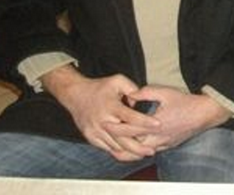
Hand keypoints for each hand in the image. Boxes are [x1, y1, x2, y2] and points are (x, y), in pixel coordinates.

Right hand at [40, 65, 157, 160]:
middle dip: (138, 147)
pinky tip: (129, 153)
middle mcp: (103, 120)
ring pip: (115, 146)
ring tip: (143, 153)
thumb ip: (132, 88)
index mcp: (111, 106)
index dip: (145, 122)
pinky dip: (118, 152)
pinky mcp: (91, 137)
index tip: (158, 124)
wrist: (75, 95)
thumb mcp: (117, 80)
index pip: (131, 117)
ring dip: (130, 151)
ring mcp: (95, 131)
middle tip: (152, 150)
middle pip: (123, 138)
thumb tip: (140, 102)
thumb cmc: (100, 87)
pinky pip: (106, 148)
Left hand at [109, 85, 230, 151]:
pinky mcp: (168, 145)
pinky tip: (135, 147)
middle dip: (118, 142)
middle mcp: (158, 137)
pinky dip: (141, 151)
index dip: (116, 126)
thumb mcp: (164, 92)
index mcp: (155, 123)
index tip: (105, 122)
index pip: (130, 128)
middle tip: (106, 138)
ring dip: (128, 150)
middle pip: (132, 145)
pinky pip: (151, 151)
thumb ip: (145, 92)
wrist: (204, 113)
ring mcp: (164, 143)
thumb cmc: (185, 102)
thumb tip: (131, 94)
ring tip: (116, 147)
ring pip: (141, 152)